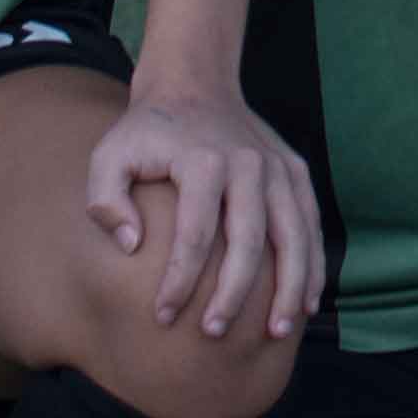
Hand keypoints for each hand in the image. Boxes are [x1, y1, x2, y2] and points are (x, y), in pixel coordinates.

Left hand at [87, 85, 321, 342]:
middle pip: (249, 241)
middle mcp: (248, 163)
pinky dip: (312, 265)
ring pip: (293, 236)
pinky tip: (306, 303)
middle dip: (233, 293)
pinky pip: (310, 224)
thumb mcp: (108, 156)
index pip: (195, 234)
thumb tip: (132, 245)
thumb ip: (106, 200)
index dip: (179, 281)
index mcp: (202, 160)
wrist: (194, 84)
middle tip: (214, 333)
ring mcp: (277, 167)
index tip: (162, 316)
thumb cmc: (146, 132)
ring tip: (275, 332)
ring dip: (288, 288)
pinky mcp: (295, 171)